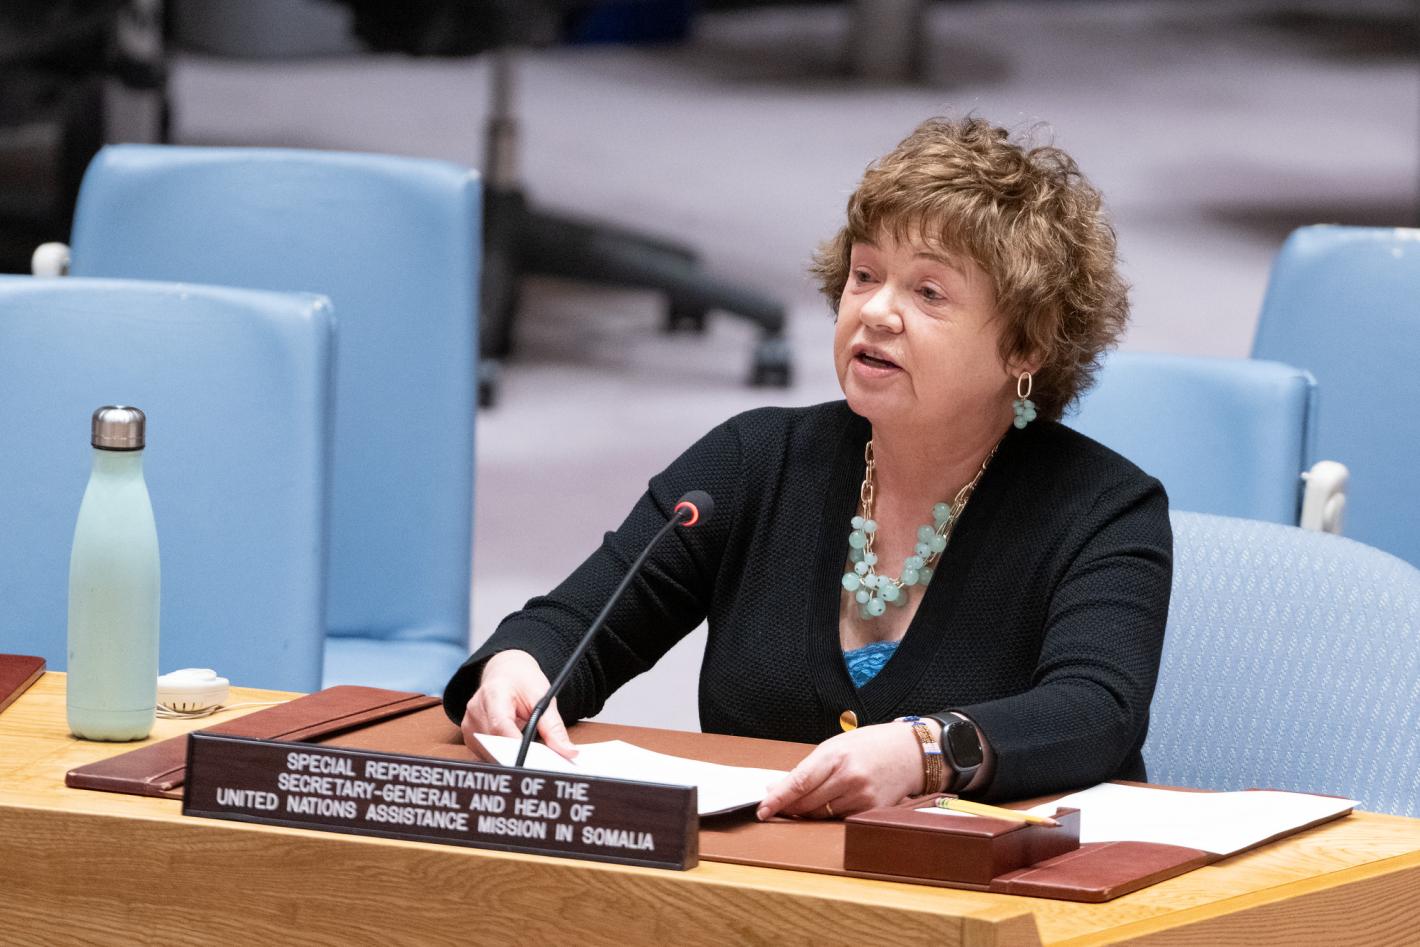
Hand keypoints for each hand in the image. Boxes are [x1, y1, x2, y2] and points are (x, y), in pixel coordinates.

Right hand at [459, 650, 577, 759]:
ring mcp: (469, 724)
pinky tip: (514, 749)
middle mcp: (476, 709)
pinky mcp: (469, 735)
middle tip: (540, 763)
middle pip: (495, 744)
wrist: (507, 672)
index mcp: (493, 694)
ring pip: (489, 754)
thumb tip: (568, 752)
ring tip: (527, 750)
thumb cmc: (523, 682)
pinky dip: (502, 756)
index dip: (516, 747)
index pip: (501, 727)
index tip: (534, 761)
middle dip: (518, 755)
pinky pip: (485, 754)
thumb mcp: (544, 697)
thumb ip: (554, 727)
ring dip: (510, 757)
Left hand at [756, 720, 929, 820]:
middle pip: (807, 803)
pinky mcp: (871, 810)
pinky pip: (839, 819)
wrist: (910, 752)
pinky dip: (829, 814)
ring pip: (821, 815)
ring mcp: (862, 796)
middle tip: (777, 805)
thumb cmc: (870, 745)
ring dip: (808, 811)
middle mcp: (849, 778)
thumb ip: (809, 768)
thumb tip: (779, 787)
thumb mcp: (836, 746)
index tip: (762, 809)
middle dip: (789, 807)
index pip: (799, 782)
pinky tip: (831, 802)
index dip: (778, 798)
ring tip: (808, 799)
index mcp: (836, 756)